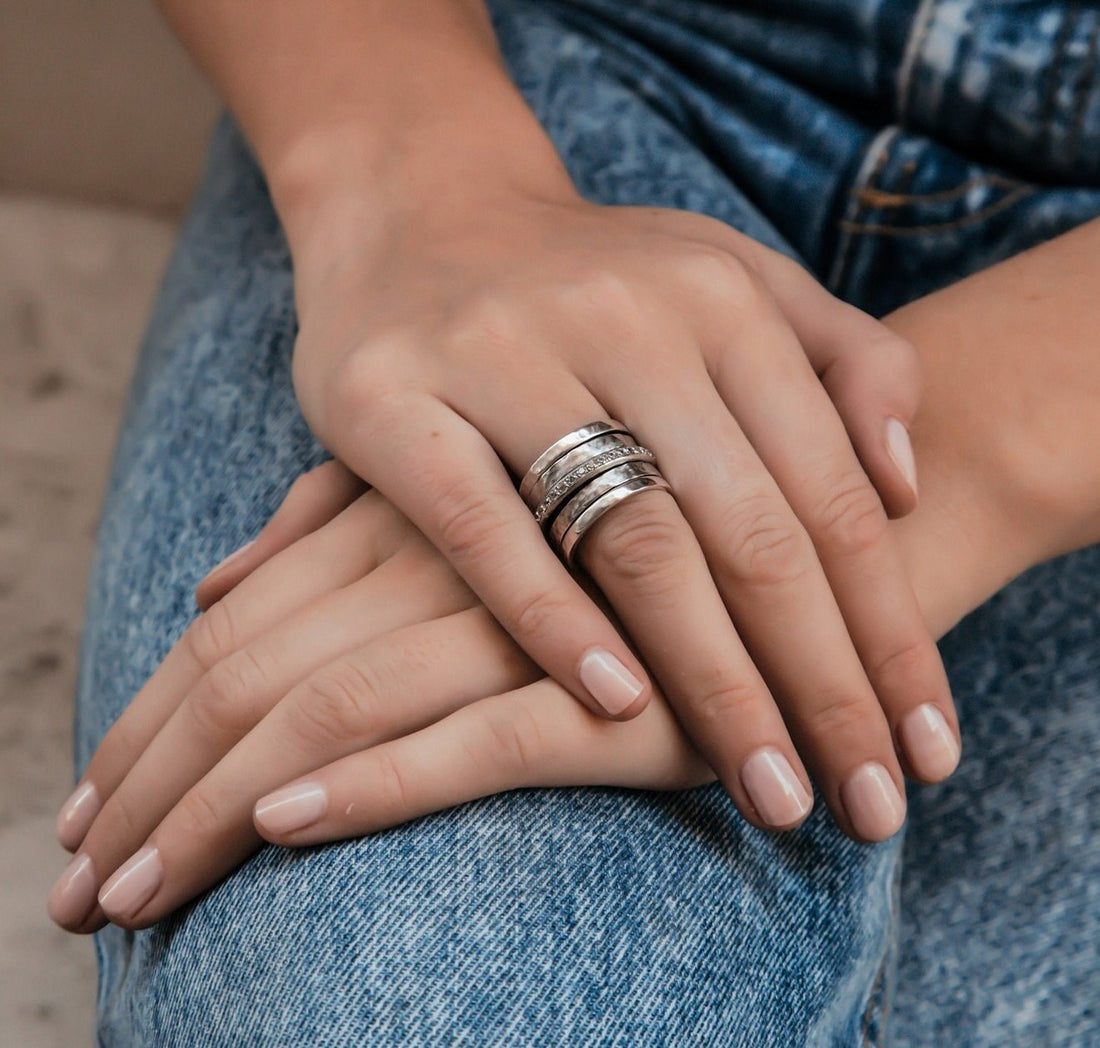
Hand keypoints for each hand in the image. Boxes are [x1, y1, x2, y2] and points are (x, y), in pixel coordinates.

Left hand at [48, 462, 710, 932]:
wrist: (793, 551)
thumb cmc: (610, 542)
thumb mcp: (463, 517)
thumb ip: (333, 525)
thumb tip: (213, 585)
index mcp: (402, 517)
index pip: (234, 631)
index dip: (144, 724)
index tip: (87, 811)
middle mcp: (446, 559)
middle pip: (255, 676)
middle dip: (150, 790)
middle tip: (78, 896)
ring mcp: (527, 620)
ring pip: (334, 707)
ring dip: (214, 811)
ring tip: (136, 902)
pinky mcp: (612, 691)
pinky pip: (471, 738)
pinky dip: (371, 785)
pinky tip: (284, 828)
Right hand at [288, 187, 954, 840]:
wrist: (419, 209)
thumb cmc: (592, 276)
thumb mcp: (731, 283)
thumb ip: (843, 362)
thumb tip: (909, 485)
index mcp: (723, 298)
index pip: (836, 492)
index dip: (891, 630)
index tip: (923, 745)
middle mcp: (628, 318)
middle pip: (754, 530)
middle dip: (824, 683)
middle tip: (866, 806)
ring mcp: (505, 355)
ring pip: (636, 539)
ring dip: (714, 677)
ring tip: (767, 788)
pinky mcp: (395, 400)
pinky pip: (483, 527)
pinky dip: (550, 617)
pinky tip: (616, 701)